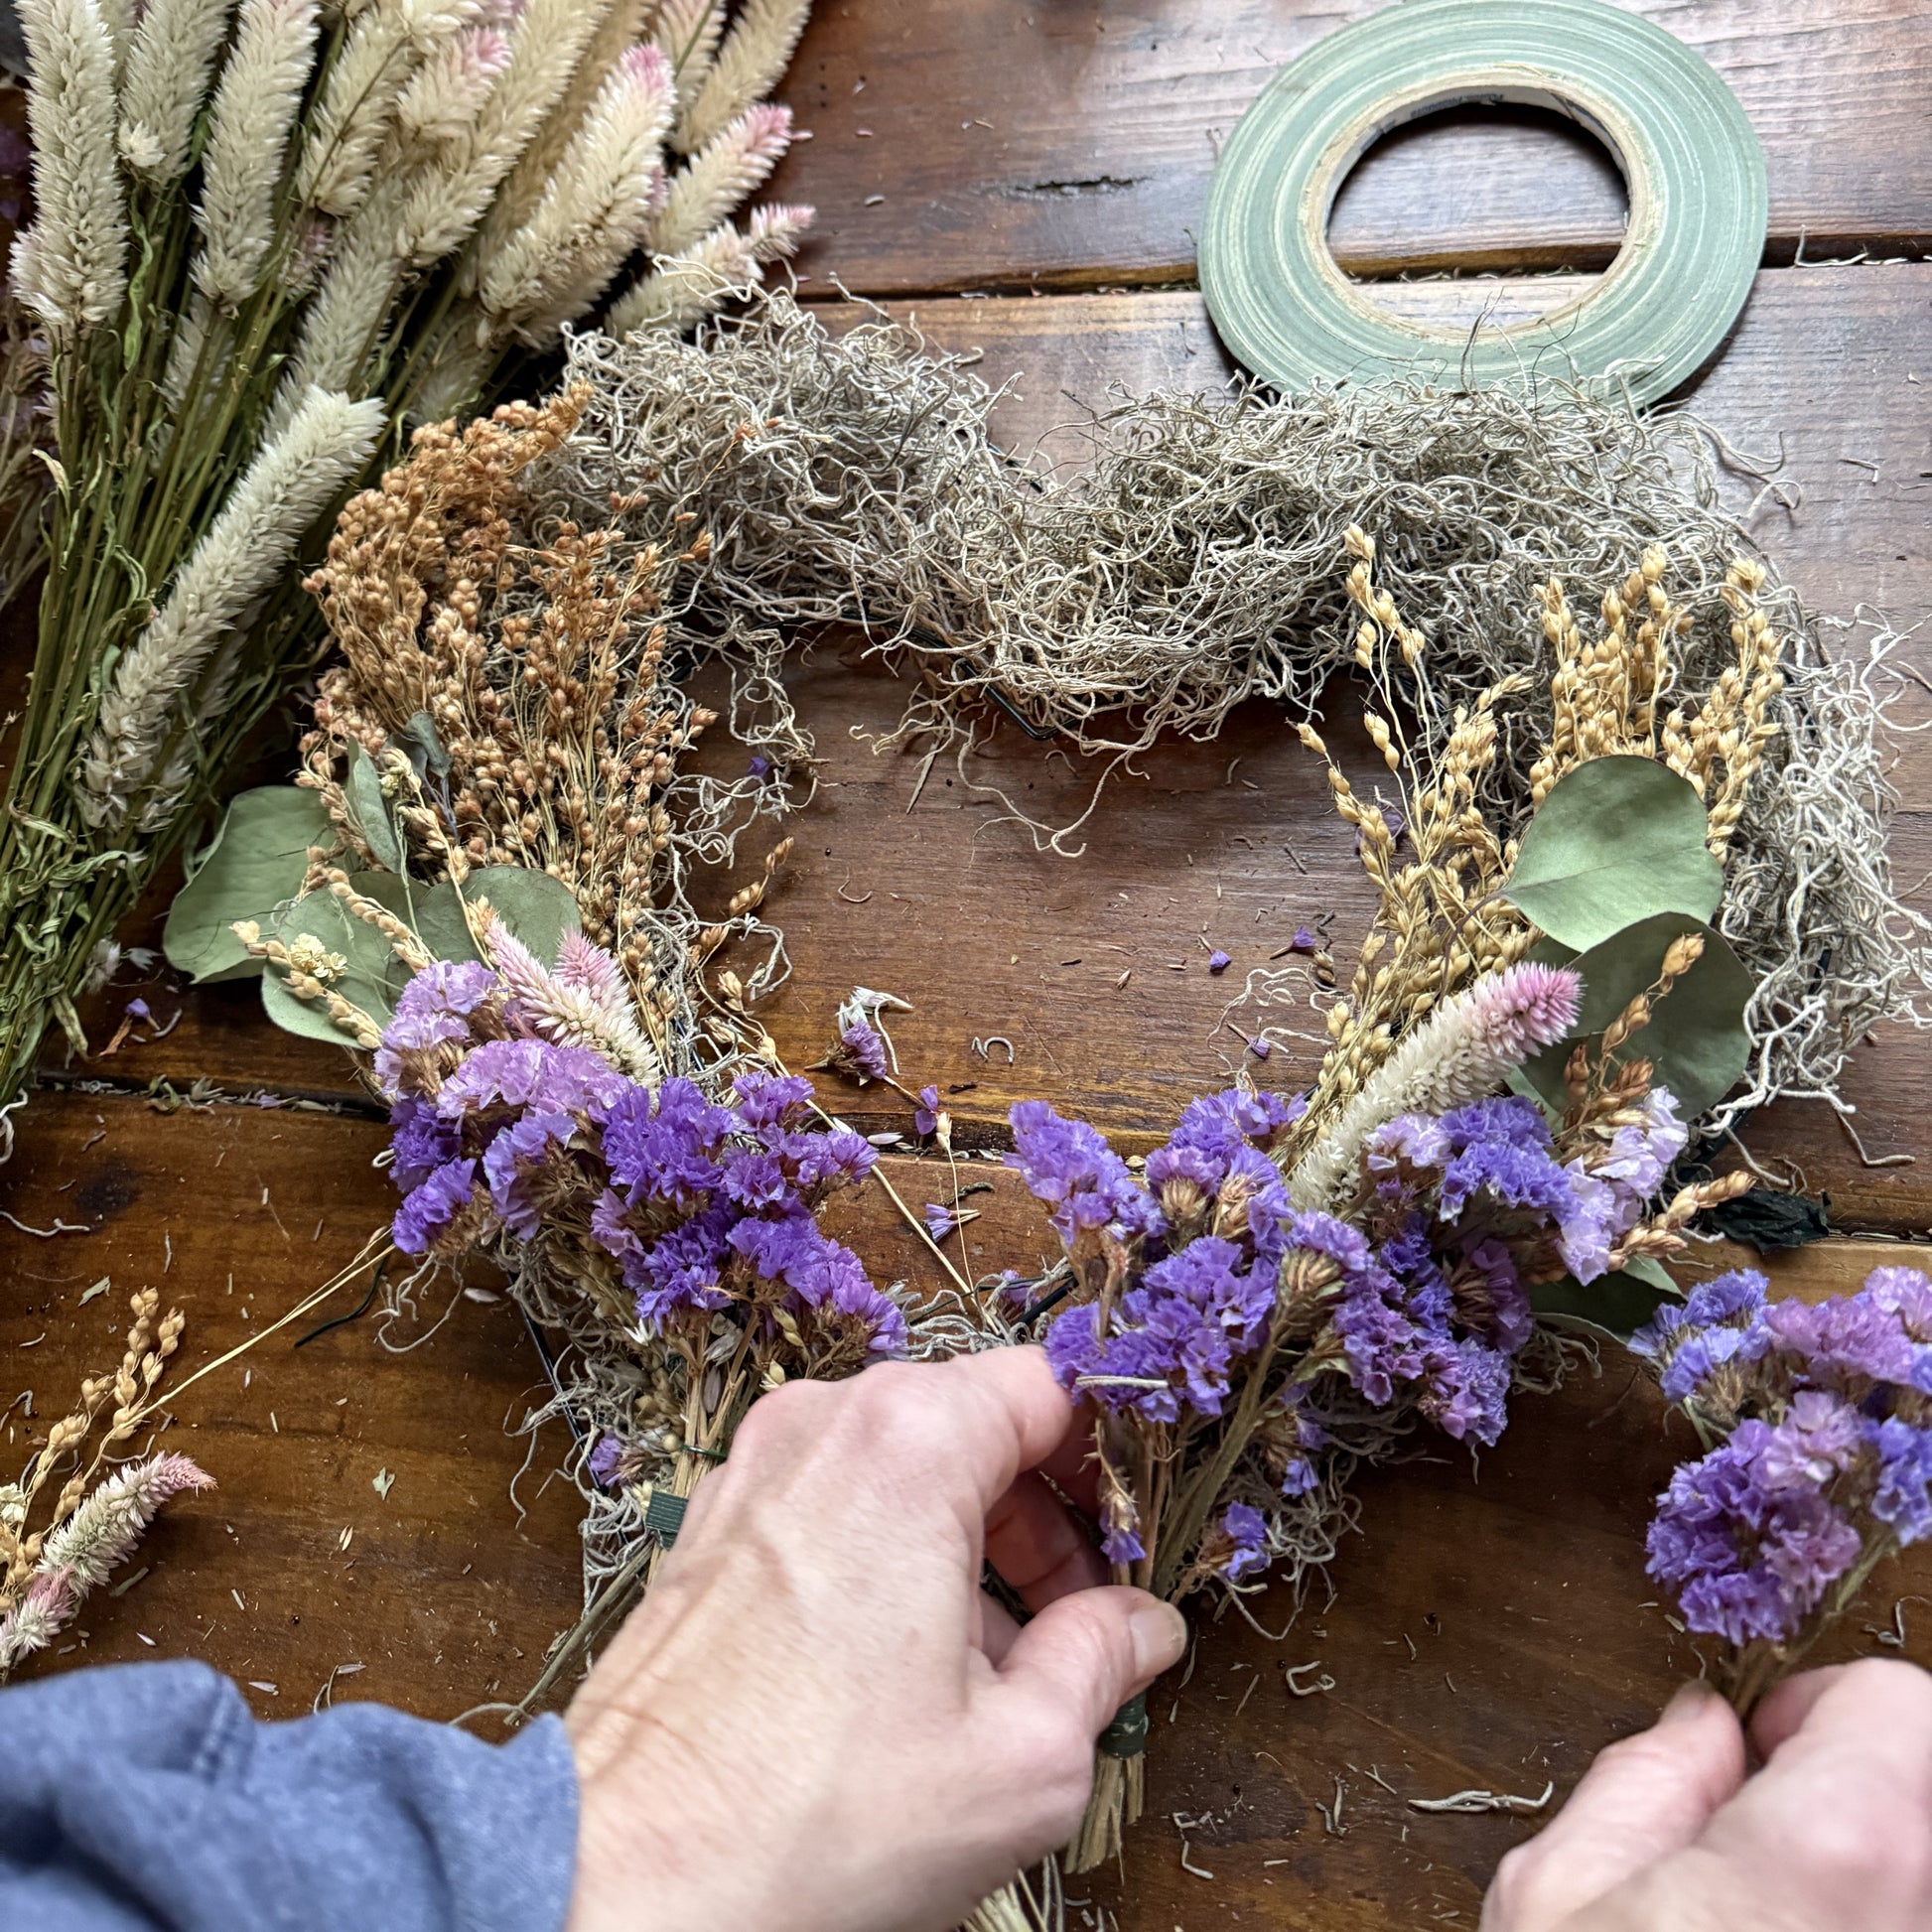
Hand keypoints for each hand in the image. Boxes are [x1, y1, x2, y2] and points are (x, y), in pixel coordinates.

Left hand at [563, 1346, 1187, 1931]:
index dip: (1115, 1454)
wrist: (621, 1882)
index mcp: (907, 1440)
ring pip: (903, 1468)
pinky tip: (911, 1672)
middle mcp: (821, 1424)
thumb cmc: (817, 1819)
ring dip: (973, 1544)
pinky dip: (892, 1561)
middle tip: (1089, 1614)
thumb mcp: (1021, 1756)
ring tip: (1005, 1667)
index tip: (1145, 1528)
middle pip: (975, 1422)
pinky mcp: (710, 1531)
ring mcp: (752, 1472)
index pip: (1050, 1386)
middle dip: (1046, 1513)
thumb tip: (1142, 1626)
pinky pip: (833, 1507)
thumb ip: (1102, 1662)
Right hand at [1482, 1658, 1931, 1929]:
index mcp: (1837, 1848)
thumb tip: (1700, 1731)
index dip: (1817, 1698)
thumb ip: (1645, 1785)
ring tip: (1756, 1890)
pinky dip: (1858, 1905)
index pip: (1897, 1698)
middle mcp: (1920, 1916)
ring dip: (1852, 1846)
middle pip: (1919, 1772)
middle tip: (1756, 1813)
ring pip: (1914, 1859)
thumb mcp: (1560, 1894)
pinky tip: (1775, 1928)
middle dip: (1842, 1770)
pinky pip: (1903, 1912)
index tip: (1758, 1737)